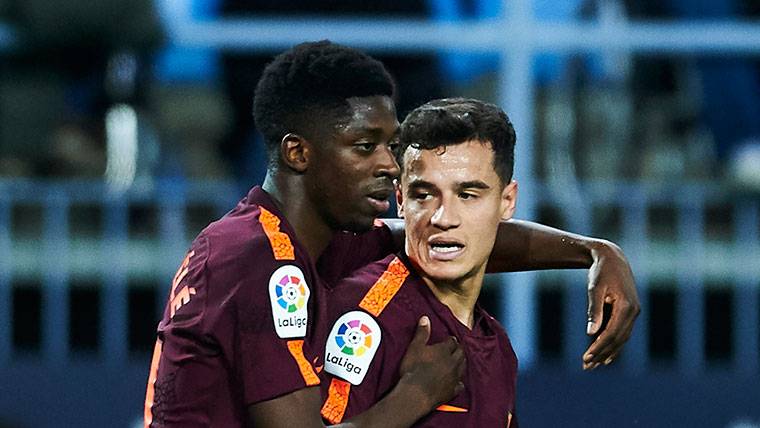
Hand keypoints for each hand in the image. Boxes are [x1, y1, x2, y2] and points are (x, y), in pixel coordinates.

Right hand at [398, 316, 465, 408]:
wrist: (416, 393)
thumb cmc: (413, 369)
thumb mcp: (415, 347)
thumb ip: (422, 333)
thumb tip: (425, 318)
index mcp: (443, 350)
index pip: (451, 342)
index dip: (451, 340)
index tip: (450, 339)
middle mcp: (452, 362)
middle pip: (461, 353)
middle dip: (459, 349)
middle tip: (457, 348)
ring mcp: (454, 377)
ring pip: (463, 367)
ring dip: (462, 362)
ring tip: (459, 360)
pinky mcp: (452, 390)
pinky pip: (460, 384)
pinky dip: (459, 382)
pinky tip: (458, 381)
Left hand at [583, 241, 639, 369]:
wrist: (612, 258)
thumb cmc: (601, 272)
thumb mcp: (594, 288)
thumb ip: (594, 311)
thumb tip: (591, 333)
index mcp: (627, 306)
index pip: (612, 333)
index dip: (599, 347)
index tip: (586, 357)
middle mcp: (634, 312)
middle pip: (618, 339)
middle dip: (602, 354)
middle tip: (587, 366)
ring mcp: (634, 313)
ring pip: (622, 338)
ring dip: (608, 352)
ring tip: (594, 365)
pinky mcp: (630, 312)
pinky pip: (623, 333)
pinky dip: (614, 344)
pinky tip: (606, 356)